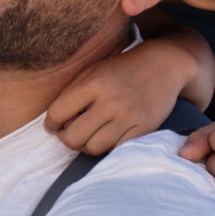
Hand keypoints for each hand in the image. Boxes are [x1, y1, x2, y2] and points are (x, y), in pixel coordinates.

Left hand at [45, 48, 177, 154]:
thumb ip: (71, 94)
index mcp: (93, 83)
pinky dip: (109, 146)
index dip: (51, 123)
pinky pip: (116, 149)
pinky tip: (108, 135)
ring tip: (90, 135)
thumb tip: (53, 124)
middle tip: (71, 133)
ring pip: (93, 148)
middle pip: (73, 138)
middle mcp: (110, 101)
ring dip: (87, 145)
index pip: (57, 114)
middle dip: (67, 138)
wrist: (163, 65)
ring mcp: (128, 116)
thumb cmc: (120, 69)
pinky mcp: (144, 128)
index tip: (54, 125)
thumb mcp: (92, 71)